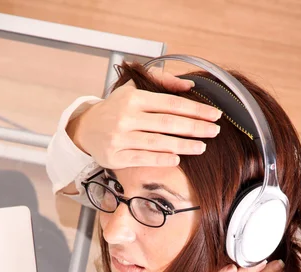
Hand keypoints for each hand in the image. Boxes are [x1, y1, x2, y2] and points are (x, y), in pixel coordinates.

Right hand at [70, 67, 221, 168]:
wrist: (85, 129)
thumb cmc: (115, 109)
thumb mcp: (133, 89)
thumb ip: (161, 83)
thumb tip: (189, 86)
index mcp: (134, 98)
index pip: (170, 104)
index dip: (195, 109)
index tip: (214, 114)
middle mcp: (126, 117)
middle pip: (167, 123)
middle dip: (195, 127)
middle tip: (215, 131)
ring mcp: (120, 138)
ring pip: (157, 142)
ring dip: (183, 145)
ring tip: (201, 147)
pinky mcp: (116, 157)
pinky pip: (143, 158)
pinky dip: (161, 159)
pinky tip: (177, 159)